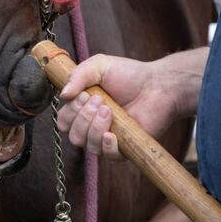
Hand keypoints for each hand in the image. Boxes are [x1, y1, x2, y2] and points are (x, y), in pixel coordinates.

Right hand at [56, 49, 207, 158]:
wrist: (157, 84)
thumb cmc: (129, 75)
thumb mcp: (99, 65)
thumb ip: (78, 75)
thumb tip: (62, 95)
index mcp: (83, 109)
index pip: (64, 121)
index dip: (71, 111)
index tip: (85, 95)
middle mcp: (93, 126)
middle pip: (73, 136)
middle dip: (83, 118)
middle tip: (100, 100)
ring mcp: (108, 139)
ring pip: (88, 146)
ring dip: (95, 128)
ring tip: (110, 110)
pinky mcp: (125, 148)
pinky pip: (108, 156)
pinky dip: (107, 145)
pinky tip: (112, 134)